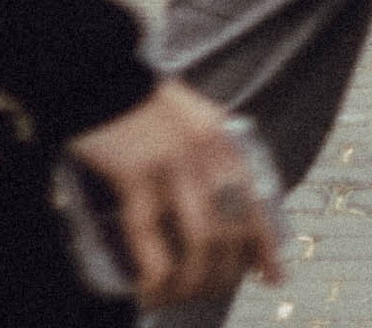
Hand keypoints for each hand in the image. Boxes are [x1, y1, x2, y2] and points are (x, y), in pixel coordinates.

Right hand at [66, 77, 279, 303]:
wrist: (98, 73)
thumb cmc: (139, 103)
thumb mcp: (190, 120)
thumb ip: (210, 155)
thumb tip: (222, 204)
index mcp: (224, 138)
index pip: (258, 200)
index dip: (267, 246)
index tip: (273, 278)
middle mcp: (208, 151)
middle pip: (232, 228)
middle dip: (224, 275)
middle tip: (205, 294)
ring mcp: (174, 163)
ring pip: (201, 241)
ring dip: (191, 283)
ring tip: (173, 299)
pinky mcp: (136, 174)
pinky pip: (151, 240)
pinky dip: (154, 276)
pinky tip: (147, 292)